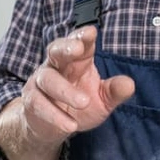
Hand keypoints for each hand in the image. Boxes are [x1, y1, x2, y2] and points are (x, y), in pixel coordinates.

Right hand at [19, 26, 134, 145]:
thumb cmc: (79, 106)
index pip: (80, 43)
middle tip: (77, 47)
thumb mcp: (102, 100)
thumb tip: (129, 84)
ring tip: (83, 102)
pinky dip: (54, 115)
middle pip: (56, 50)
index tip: (91, 32)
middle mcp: (56, 66)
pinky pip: (39, 103)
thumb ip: (114, 92)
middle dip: (66, 47)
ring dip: (65, 90)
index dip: (83, 36)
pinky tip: (70, 125)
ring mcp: (41, 81)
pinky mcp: (31, 100)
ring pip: (48, 79)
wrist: (53, 127)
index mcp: (77, 60)